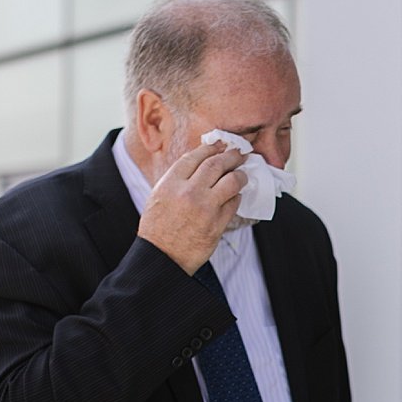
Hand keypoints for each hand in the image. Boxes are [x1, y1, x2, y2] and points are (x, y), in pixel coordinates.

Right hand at [137, 141, 248, 273]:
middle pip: (216, 164)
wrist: (162, 257)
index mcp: (172, 183)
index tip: (220, 144)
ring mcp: (205, 209)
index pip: (196, 156)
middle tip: (239, 153)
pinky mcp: (217, 225)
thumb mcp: (158, 195)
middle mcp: (189, 192)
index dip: (211, 148)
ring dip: (240, 175)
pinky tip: (236, 194)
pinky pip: (233, 204)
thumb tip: (200, 162)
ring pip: (231, 182)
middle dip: (231, 155)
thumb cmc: (158, 227)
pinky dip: (237, 196)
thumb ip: (177, 178)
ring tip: (243, 173)